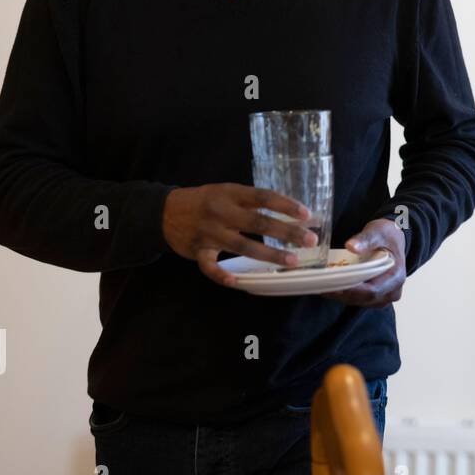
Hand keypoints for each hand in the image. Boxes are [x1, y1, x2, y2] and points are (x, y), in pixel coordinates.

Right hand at [161, 183, 315, 286]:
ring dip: (269, 255)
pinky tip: (238, 282)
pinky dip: (222, 275)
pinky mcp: (197, 251)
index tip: (307, 215)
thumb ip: (252, 201)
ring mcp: (209, 232)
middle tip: (310, 240)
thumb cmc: (205, 201)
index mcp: (230, 193)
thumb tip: (289, 213)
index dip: (286, 206)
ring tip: (291, 261)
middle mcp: (221, 211)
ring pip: (242, 246)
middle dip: (286, 232)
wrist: (164, 212)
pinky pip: (210, 267)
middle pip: (258, 223)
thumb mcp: (226, 192)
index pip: (263, 197)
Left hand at [318, 218, 406, 306]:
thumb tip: (350, 246)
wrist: (392, 239)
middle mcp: (392, 291)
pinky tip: (330, 286)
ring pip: (359, 301)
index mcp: (396, 276)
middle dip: (341, 293)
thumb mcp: (377, 231)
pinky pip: (358, 299)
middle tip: (320, 286)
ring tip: (321, 286)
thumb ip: (365, 239)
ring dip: (340, 295)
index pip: (372, 290)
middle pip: (364, 298)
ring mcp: (384, 297)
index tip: (332, 284)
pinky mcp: (375, 298)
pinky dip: (344, 294)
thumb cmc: (386, 235)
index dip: (351, 290)